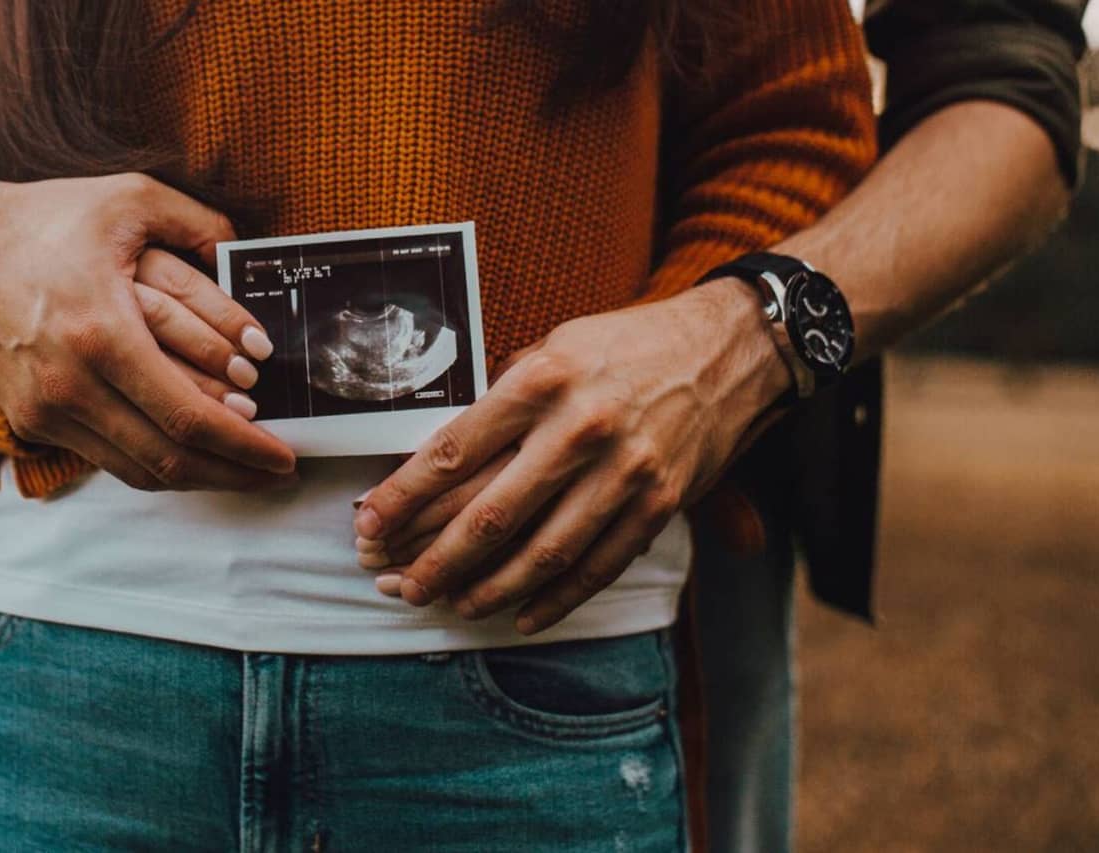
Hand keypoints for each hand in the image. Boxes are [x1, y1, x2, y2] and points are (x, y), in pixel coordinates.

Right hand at [0, 170, 295, 490]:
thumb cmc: (43, 218)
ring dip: (197, 475)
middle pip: (168, 458)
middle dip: (233, 472)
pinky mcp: (29, 421)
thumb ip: (201, 223)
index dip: (246, 446)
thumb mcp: (129, 198)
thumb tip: (252, 256)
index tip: (285, 454)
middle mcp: (69, 385)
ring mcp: (44, 411)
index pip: (188, 417)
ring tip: (242, 468)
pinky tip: (188, 450)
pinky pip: (106, 458)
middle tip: (277, 470)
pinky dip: (154, 461)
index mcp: (100, 333)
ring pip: (138, 470)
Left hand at [352, 281, 787, 633]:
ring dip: (488, 588)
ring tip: (451, 605)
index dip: (402, 497)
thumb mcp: (555, 346)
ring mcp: (625, 471)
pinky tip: (520, 616)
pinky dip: (556, 599)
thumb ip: (504, 399)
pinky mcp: (660, 503)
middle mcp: (580, 428)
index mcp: (542, 380)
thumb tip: (442, 457)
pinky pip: (598, 566)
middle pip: (490, 513)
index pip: (453, 451)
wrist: (730, 348)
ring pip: (542, 551)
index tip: (367, 524)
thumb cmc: (628, 344)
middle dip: (434, 558)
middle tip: (397, 585)